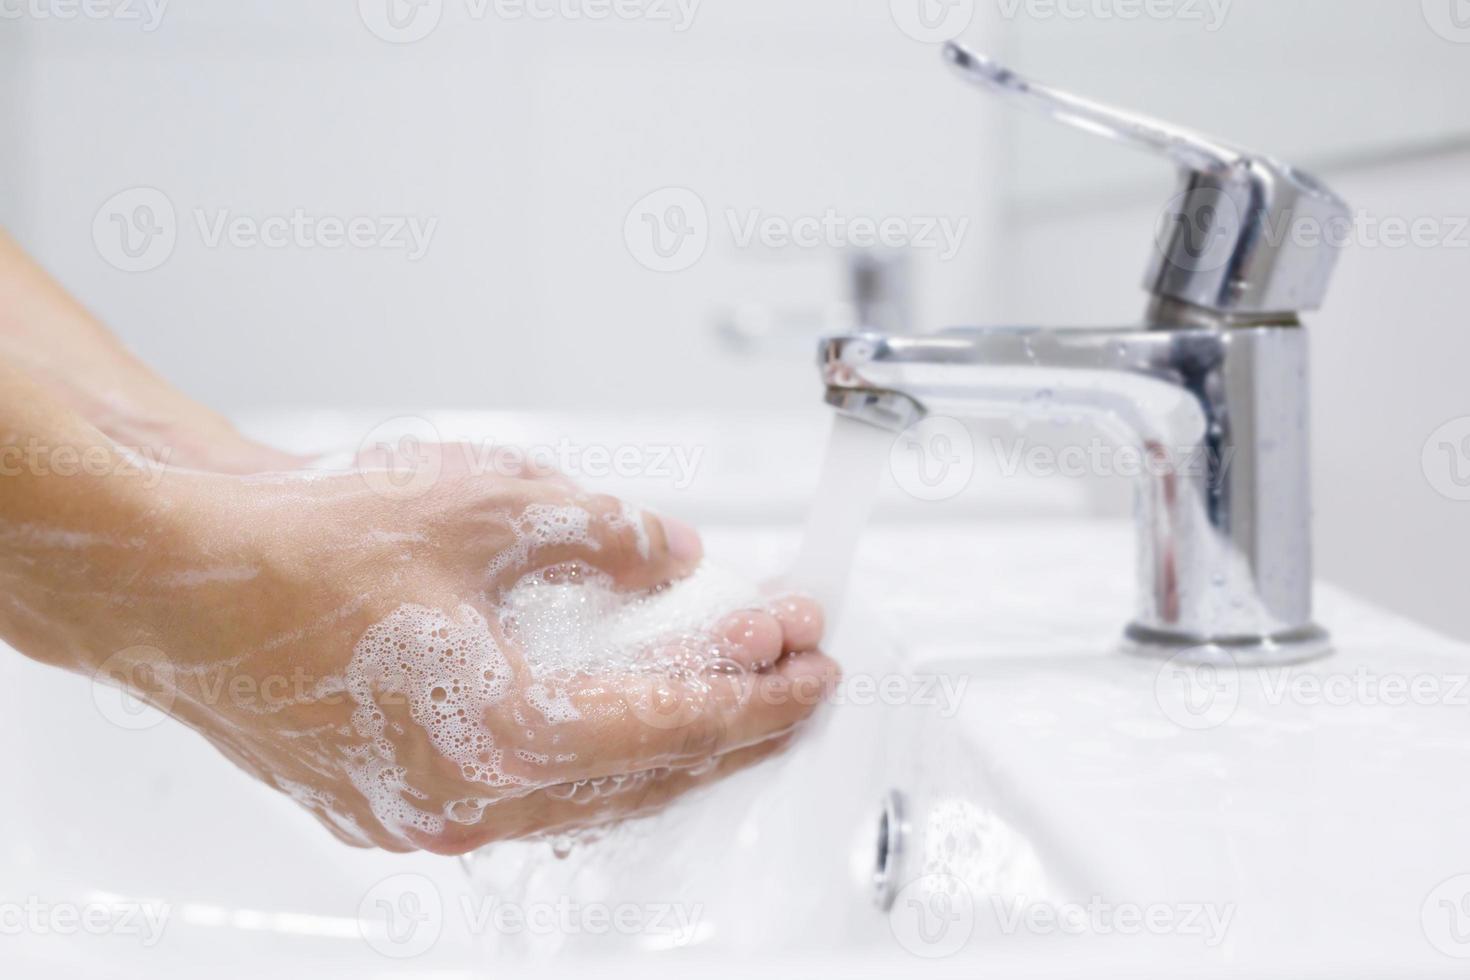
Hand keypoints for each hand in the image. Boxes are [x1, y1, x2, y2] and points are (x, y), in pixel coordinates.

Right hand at [85, 462, 834, 853]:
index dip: (758, 687)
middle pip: (646, 770)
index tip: (811, 658)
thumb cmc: (298, 547)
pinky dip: (590, 744)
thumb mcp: (488, 506)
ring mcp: (426, 815)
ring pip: (589, 789)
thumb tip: (673, 554)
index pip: (677, 724)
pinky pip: (527, 787)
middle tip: (791, 666)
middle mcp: (468, 802)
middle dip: (731, 712)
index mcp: (502, 739)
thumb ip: (606, 535)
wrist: (171, 572)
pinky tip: (614, 701)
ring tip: (721, 679)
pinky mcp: (394, 801)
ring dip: (663, 731)